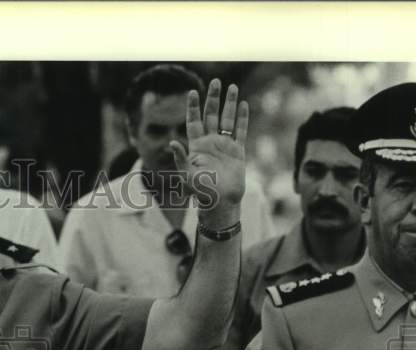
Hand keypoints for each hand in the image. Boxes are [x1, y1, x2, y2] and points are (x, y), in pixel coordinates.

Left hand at [170, 78, 248, 221]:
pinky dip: (242, 118)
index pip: (193, 121)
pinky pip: (240, 131)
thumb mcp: (186, 175)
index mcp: (196, 146)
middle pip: (211, 115)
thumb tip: (171, 142)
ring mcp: (224, 146)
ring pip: (227, 119)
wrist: (221, 202)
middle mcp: (210, 143)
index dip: (193, 107)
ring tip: (232, 86)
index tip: (193, 91)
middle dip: (213, 98)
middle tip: (216, 81)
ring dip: (229, 104)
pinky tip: (243, 104)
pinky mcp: (238, 151)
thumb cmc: (200, 191)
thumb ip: (180, 158)